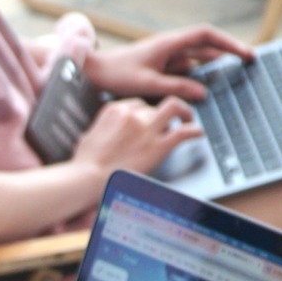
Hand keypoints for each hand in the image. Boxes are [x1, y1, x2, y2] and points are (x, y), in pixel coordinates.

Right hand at [71, 97, 204, 176]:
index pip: (137, 103)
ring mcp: (147, 128)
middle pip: (154, 106)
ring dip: (184, 111)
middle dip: (161, 115)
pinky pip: (183, 132)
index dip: (145, 111)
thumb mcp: (89, 137)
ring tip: (188, 118)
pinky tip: (197, 133)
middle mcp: (133, 114)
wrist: (88, 177)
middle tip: (169, 120)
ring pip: (174, 107)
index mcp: (114, 110)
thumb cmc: (84, 164)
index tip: (149, 119)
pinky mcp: (158, 146)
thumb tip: (106, 134)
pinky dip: (194, 130)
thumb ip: (103, 130)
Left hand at [84, 25, 254, 101]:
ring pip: (195, 56)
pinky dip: (196, 74)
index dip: (228, 42)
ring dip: (214, 62)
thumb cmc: (116, 75)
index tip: (245, 53)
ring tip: (234, 72)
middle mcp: (169, 46)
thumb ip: (176, 88)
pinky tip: (204, 85)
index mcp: (168, 44)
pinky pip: (183, 68)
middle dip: (228, 51)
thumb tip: (203, 92)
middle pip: (205, 44)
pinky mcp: (158, 66)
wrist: (92, 72)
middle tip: (248, 61)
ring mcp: (164, 56)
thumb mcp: (148, 84)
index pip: (206, 36)